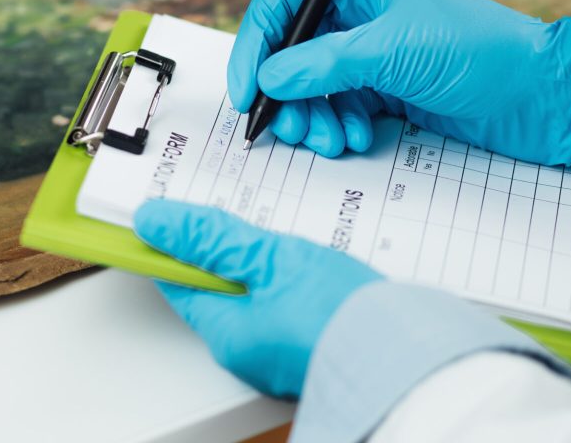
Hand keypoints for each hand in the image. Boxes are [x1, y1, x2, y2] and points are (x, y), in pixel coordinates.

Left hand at [134, 198, 381, 398]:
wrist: (415, 359)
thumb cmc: (344, 317)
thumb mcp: (270, 259)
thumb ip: (210, 238)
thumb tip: (155, 222)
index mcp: (226, 332)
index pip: (177, 279)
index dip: (173, 241)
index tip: (177, 212)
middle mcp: (248, 349)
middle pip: (216, 284)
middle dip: (225, 246)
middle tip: (242, 215)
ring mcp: (280, 349)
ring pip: (255, 291)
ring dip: (262, 259)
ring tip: (282, 237)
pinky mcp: (311, 342)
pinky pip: (286, 303)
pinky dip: (290, 277)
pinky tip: (308, 261)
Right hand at [228, 0, 570, 165]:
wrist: (541, 99)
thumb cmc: (482, 54)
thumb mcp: (392, 53)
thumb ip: (322, 64)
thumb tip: (269, 76)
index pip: (285, 1)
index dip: (257, 44)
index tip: (246, 89)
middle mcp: (363, 9)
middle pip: (293, 48)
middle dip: (284, 91)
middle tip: (283, 127)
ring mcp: (373, 49)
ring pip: (313, 83)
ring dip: (310, 115)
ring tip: (324, 139)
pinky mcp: (387, 86)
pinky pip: (339, 105)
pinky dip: (337, 124)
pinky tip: (353, 138)